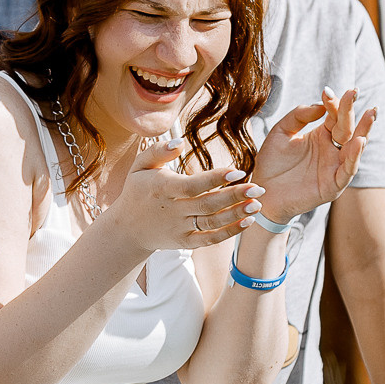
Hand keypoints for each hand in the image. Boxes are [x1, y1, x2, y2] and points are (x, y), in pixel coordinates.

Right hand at [96, 135, 259, 253]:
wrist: (126, 229)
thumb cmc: (137, 191)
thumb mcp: (139, 167)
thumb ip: (157, 151)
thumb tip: (180, 141)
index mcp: (162, 189)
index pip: (192, 185)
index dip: (216, 179)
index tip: (238, 171)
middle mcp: (172, 210)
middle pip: (208, 204)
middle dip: (234, 197)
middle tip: (258, 188)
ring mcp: (179, 228)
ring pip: (212, 222)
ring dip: (236, 215)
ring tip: (257, 204)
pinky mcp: (185, 242)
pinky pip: (209, 239)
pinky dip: (229, 233)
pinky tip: (247, 222)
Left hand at [249, 90, 376, 225]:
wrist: (261, 192)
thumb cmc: (272, 162)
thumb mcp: (281, 132)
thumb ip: (298, 116)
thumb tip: (320, 105)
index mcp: (321, 135)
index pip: (334, 115)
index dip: (333, 103)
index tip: (326, 91)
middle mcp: (332, 149)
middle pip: (347, 127)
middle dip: (351, 110)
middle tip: (354, 92)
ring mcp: (334, 166)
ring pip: (355, 147)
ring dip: (364, 130)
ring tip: (371, 113)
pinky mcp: (333, 184)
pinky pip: (348, 170)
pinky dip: (355, 156)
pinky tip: (358, 141)